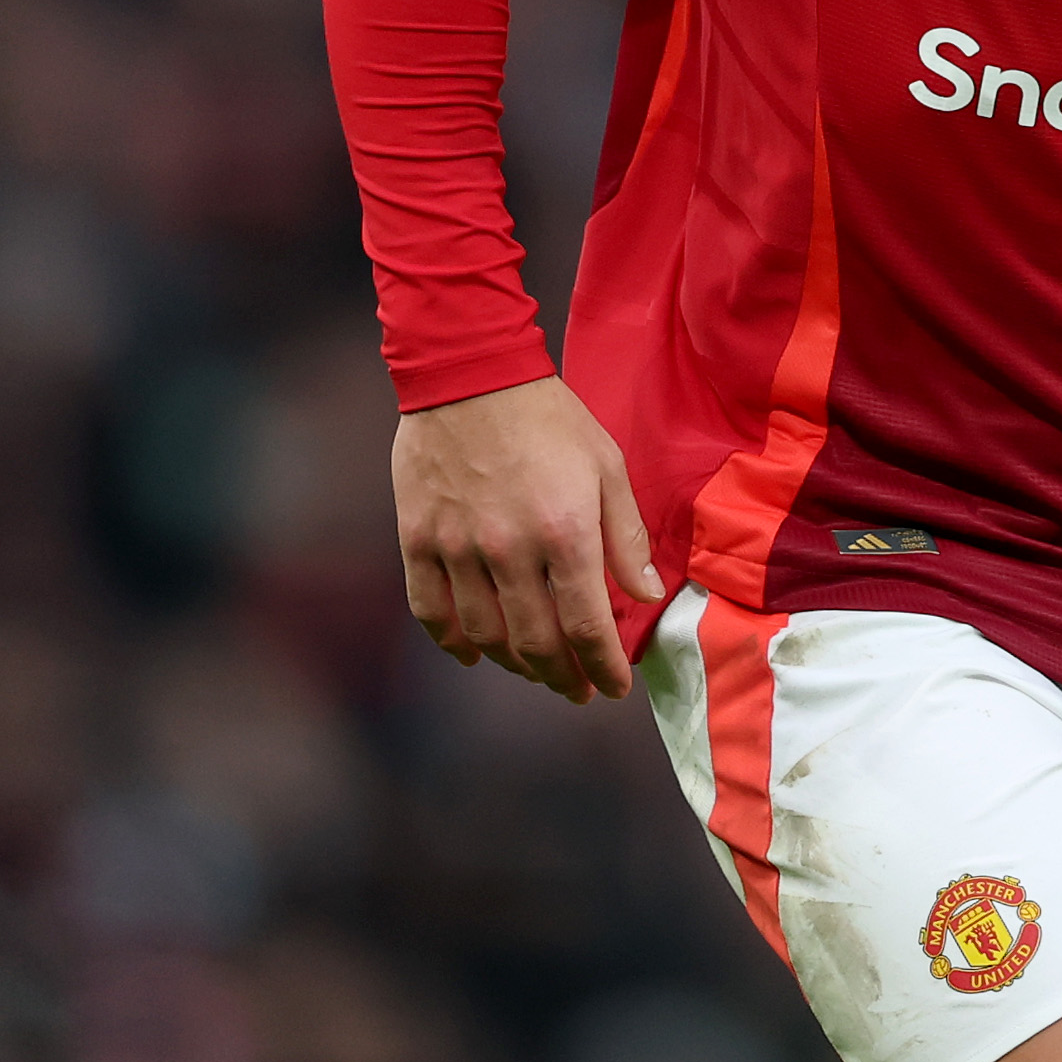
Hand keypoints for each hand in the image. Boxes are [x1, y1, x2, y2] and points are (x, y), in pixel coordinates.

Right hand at [391, 375, 663, 702]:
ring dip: (515, 665)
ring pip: (484, 636)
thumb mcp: (607, 465)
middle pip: (536, 643)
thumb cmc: (549, 416)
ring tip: (537, 670)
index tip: (614, 687)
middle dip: (563, 677)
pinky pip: (431, 610)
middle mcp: (509, 550)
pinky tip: (474, 654)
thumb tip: (643, 596)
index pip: (587, 627)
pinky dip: (452, 643)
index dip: (604, 668)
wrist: (471, 371)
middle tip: (578, 689)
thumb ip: (626, 537)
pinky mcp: (418, 538)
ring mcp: (458, 548)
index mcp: (565, 532)